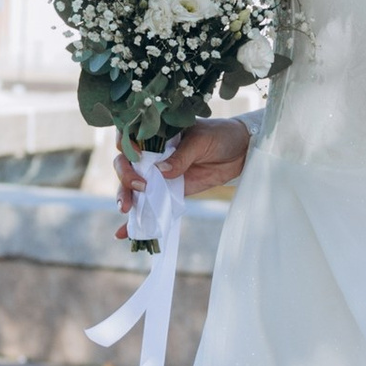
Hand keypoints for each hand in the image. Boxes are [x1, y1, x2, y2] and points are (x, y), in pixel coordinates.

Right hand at [116, 117, 251, 225]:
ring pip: (132, 184)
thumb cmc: (219, 136)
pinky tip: (125, 232)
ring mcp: (158, 173)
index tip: (136, 155)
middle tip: (138, 186)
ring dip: (124, 196)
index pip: (129, 135)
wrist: (240, 152)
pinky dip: (136, 219)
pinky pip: (149, 203)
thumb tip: (160, 171)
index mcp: (156, 132)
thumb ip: (181, 156)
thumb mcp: (200, 141)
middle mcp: (152, 152)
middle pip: (126, 162)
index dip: (126, 145)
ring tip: (126, 208)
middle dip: (125, 175)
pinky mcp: (168, 191)